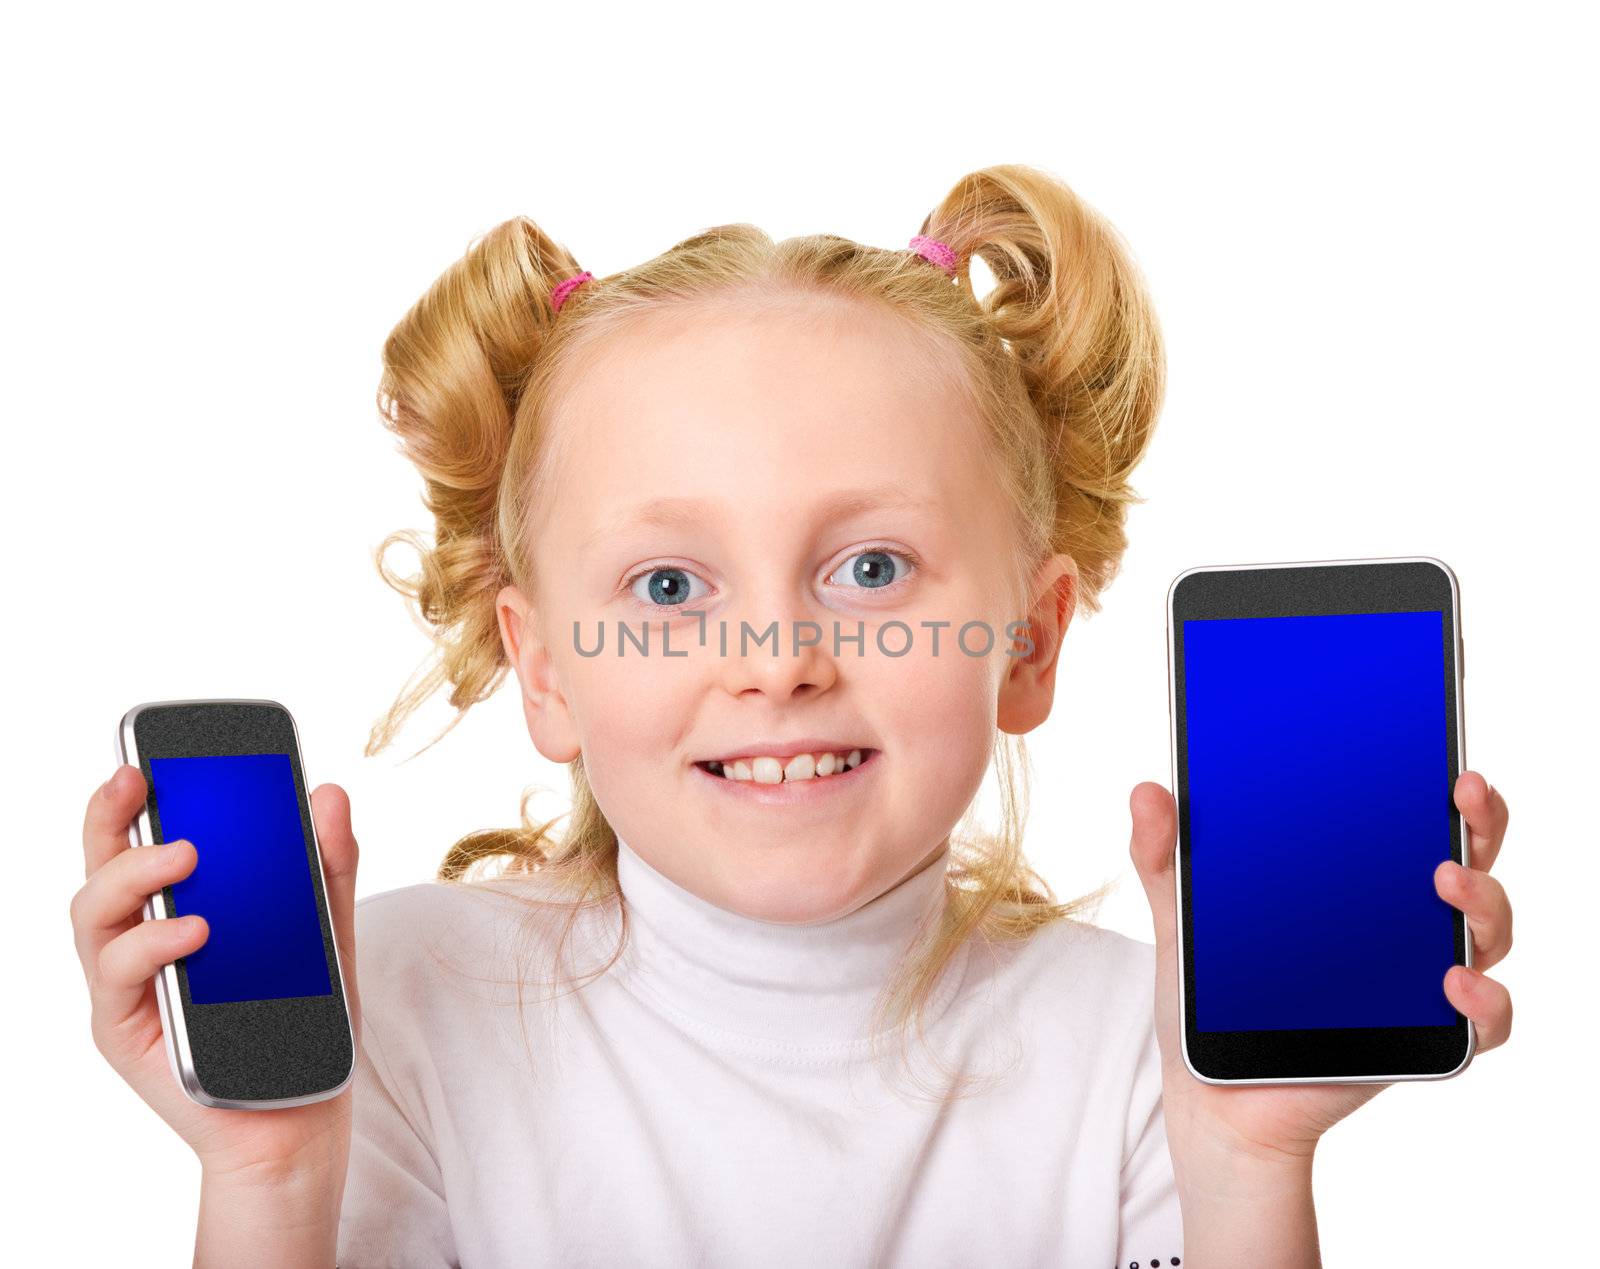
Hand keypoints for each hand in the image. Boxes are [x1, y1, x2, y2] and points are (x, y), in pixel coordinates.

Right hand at [71, 764, 365, 1184]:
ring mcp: (128, 987)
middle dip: (108, 815)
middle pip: (101, 866)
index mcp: (180, 909)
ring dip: (131, 873)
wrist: (300, 1119)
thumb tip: (329, 794)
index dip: (134, 797)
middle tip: (138, 782)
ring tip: (184, 854)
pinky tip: (195, 929)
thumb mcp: (326, 932)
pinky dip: (152, 943)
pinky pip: (120, 975)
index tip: (149, 756)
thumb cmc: (302, 1025)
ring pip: (92, 915)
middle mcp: (141, 942)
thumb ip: (325, 867)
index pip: (143, 841)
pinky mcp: (127, 1030)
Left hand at [1128, 770, 1512, 1172]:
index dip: (1443, 784)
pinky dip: (1486, 1000)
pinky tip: (1454, 983)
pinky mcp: (1424, 1037)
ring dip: (1482, 899)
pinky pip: (1485, 1021)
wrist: (1209, 1095)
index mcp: (1353, 879)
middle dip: (1479, 820)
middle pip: (1470, 857)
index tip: (1440, 755)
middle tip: (1459, 794)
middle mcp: (1400, 921)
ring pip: (1487, 929)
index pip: (1416, 815)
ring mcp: (1419, 978)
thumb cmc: (1208, 1000)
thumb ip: (1164, 856)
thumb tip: (1147, 791)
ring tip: (1444, 881)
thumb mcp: (1180, 918)